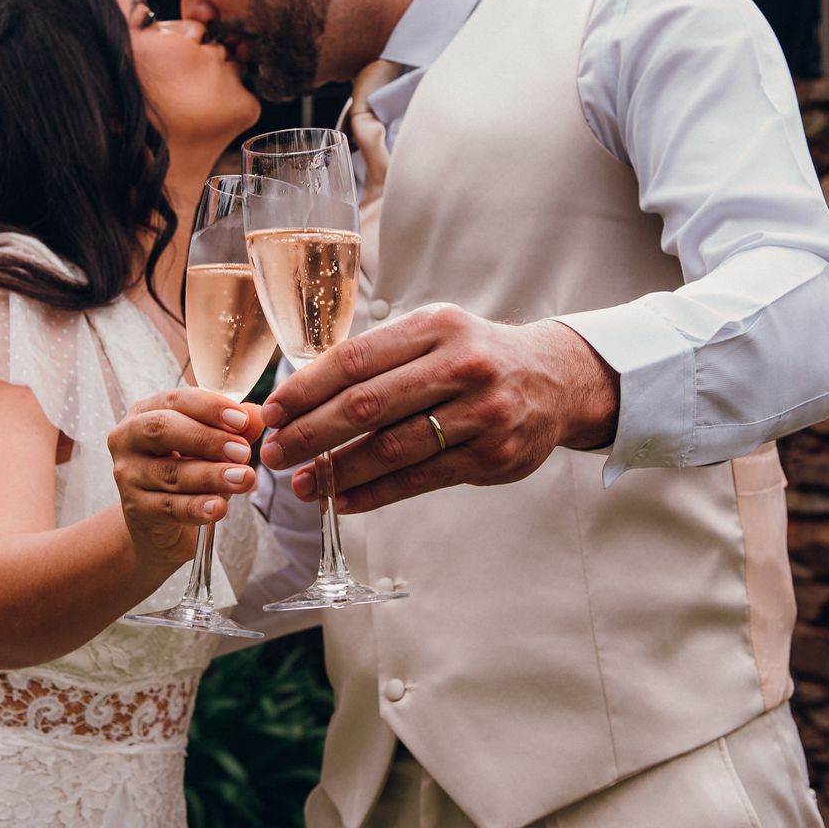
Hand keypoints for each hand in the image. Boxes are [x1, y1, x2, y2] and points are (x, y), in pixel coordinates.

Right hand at [109, 388, 263, 572]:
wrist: (158, 523)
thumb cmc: (184, 472)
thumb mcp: (208, 447)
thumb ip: (232, 429)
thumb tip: (255, 417)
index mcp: (146, 411)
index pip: (176, 400)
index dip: (210, 407)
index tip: (242, 420)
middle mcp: (128, 438)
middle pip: (162, 429)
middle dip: (206, 438)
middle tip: (243, 451)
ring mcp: (127, 475)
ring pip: (170, 472)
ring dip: (211, 475)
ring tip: (243, 479)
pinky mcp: (134, 509)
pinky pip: (168, 507)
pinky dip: (197, 507)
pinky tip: (219, 508)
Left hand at [259, 304, 620, 513]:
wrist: (554, 378)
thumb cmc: (474, 356)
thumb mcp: (433, 334)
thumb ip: (379, 358)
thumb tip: (301, 394)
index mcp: (435, 326)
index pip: (355, 359)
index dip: (306, 389)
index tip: (273, 411)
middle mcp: (460, 365)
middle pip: (368, 404)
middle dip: (311, 432)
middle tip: (275, 452)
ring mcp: (481, 412)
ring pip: (392, 447)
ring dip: (339, 471)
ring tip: (302, 484)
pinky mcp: (492, 455)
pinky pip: (421, 479)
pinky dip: (376, 493)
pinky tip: (344, 500)